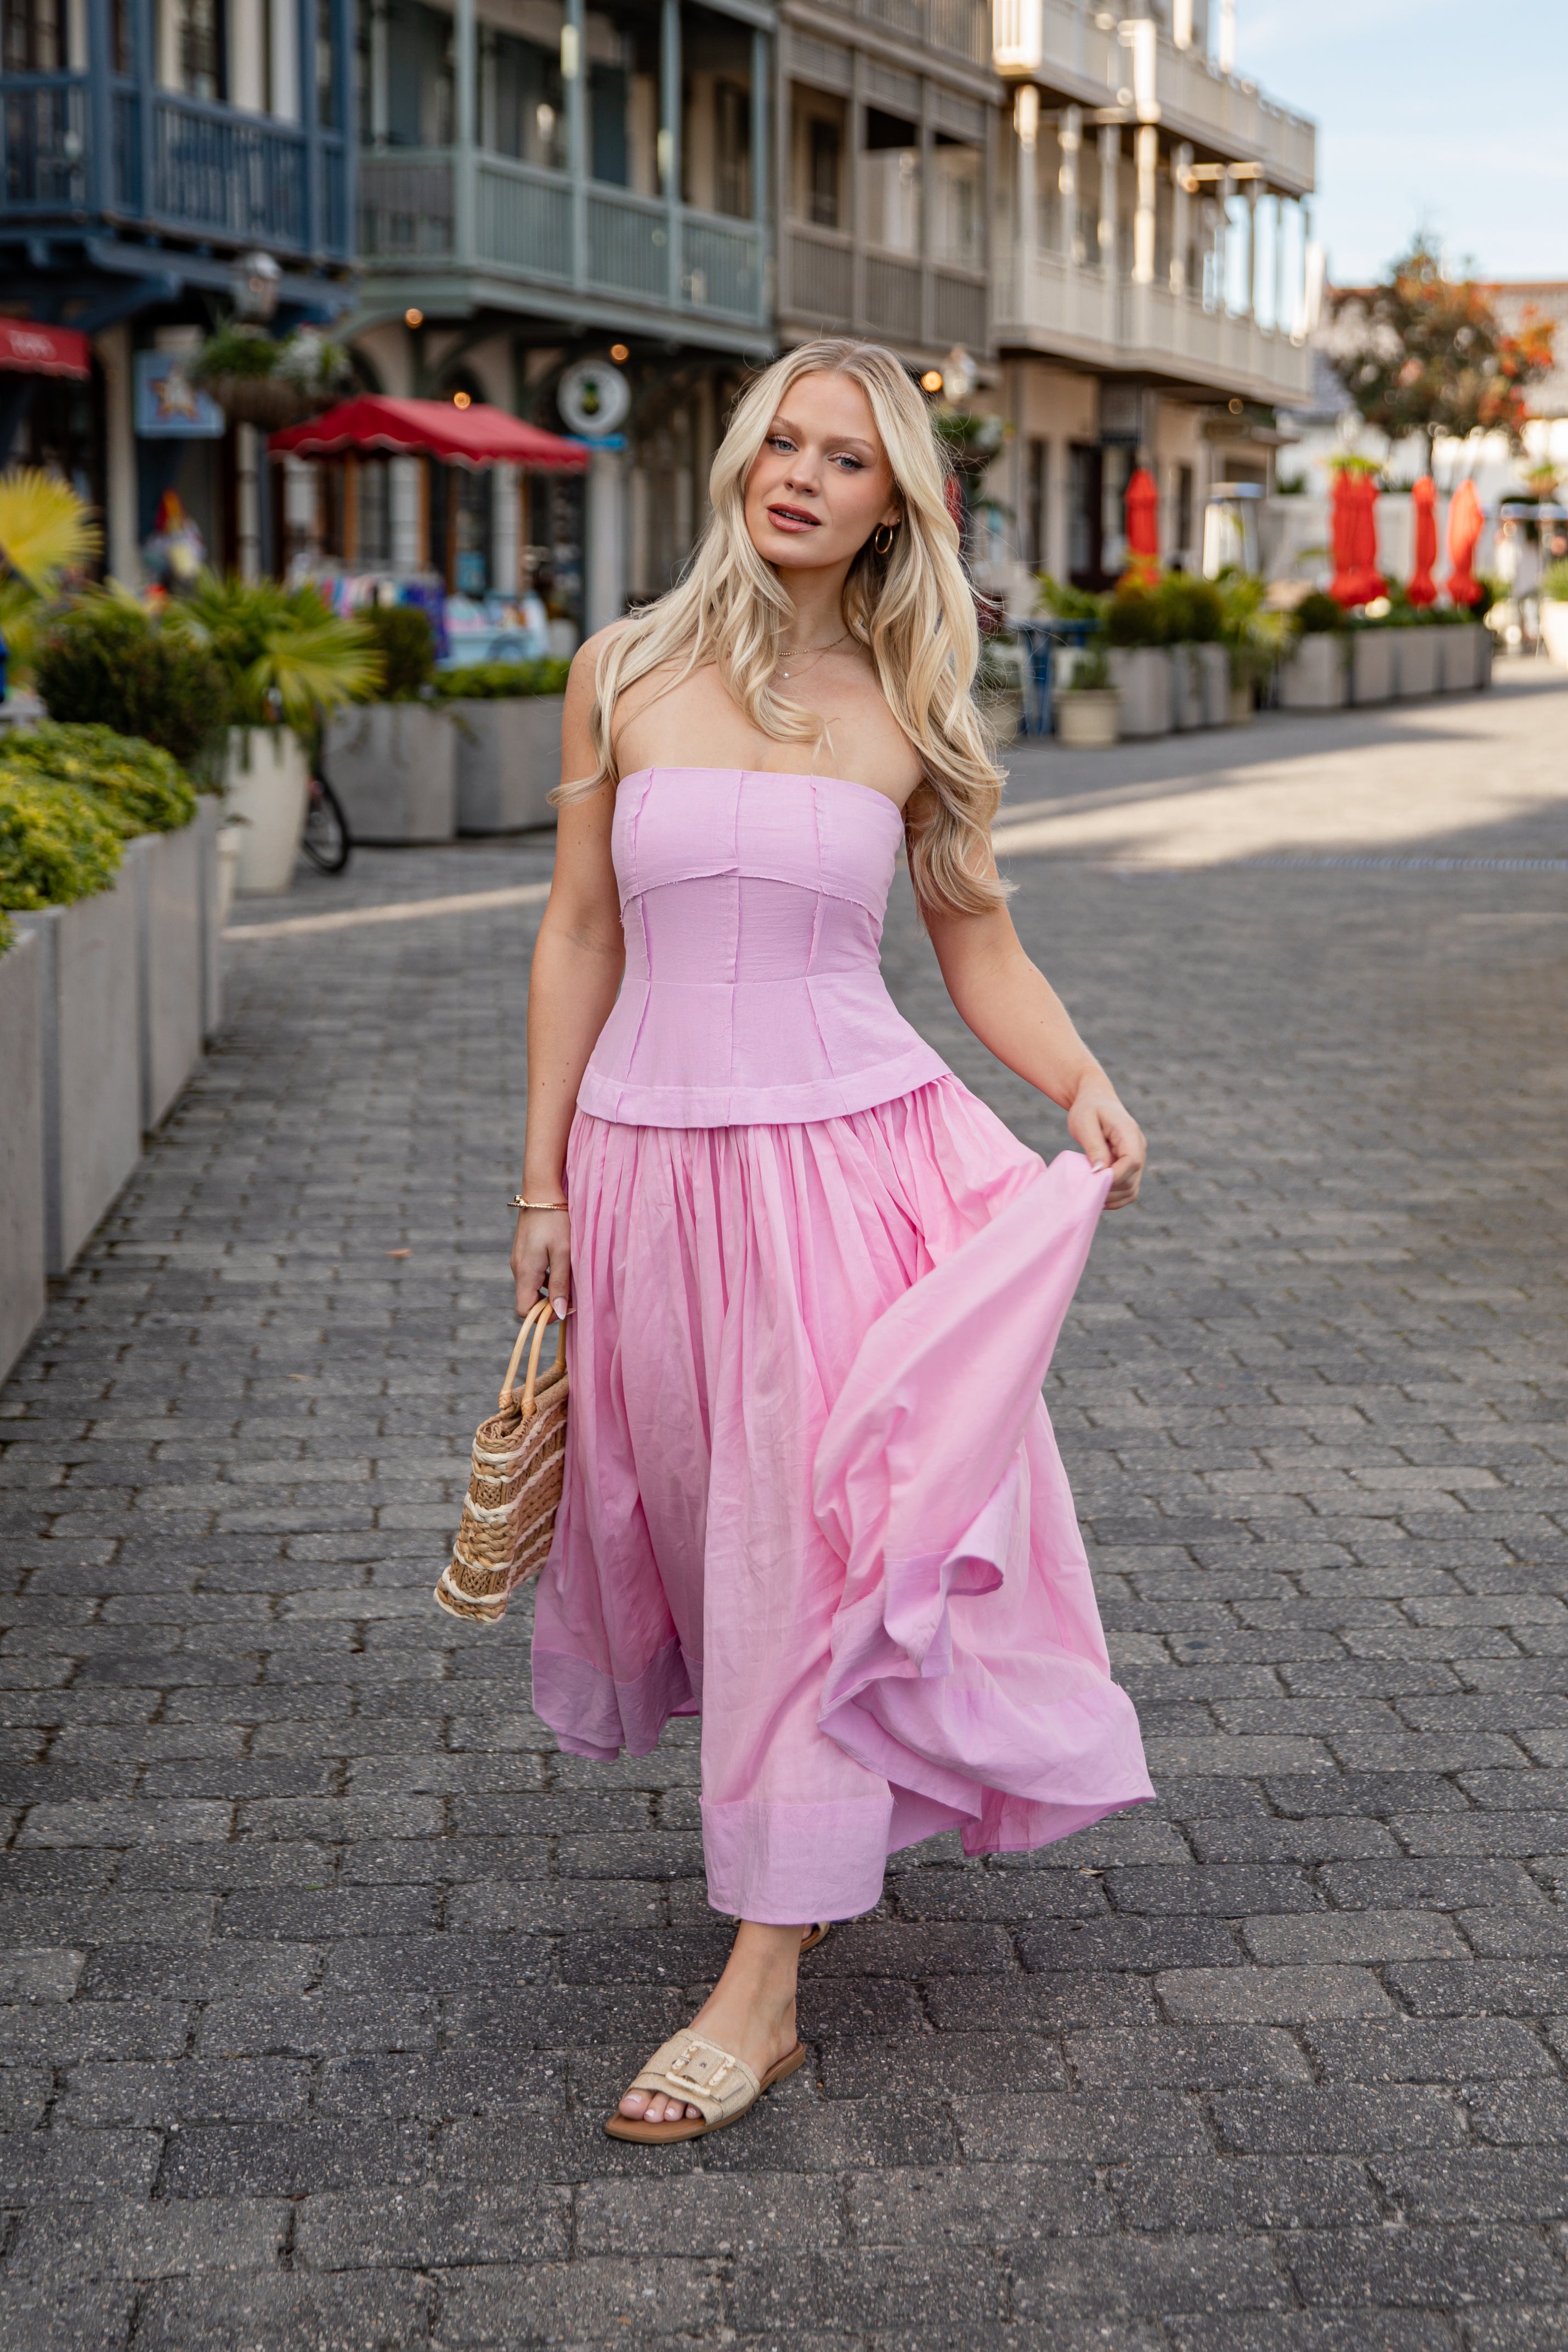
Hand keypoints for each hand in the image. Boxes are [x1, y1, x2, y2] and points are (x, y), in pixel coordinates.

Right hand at [511, 1207, 570, 1321]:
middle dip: (548, 1304)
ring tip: (569, 1276)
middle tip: (571, 1293)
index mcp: (525, 1273)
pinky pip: (533, 1275)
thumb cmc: (555, 1221)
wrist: (542, 1192)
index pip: (524, 1311)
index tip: (564, 1307)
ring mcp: (519, 1261)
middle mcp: (518, 1269)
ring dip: (549, 1290)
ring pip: (531, 1288)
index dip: (543, 1316)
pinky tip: (561, 1264)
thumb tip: (559, 1314)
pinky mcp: (523, 1253)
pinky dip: (546, 1278)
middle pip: (528, 1301)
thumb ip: (560, 1284)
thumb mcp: (563, 1253)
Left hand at [1067, 1084, 1144, 1209]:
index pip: (1132, 1161)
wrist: (1095, 1100)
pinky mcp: (1130, 1167)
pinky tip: (1096, 1195)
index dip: (1114, 1176)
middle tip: (1084, 1189)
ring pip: (1131, 1190)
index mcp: (1129, 1133)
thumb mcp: (1085, 1122)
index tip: (1092, 1180)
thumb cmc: (1087, 1109)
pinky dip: (1114, 1198)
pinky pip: (1127, 1190)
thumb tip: (1100, 1171)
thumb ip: (1094, 1146)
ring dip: (1111, 1197)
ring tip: (1089, 1194)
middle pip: (1131, 1180)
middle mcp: (1139, 1148)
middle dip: (1108, 1189)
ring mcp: (1136, 1159)